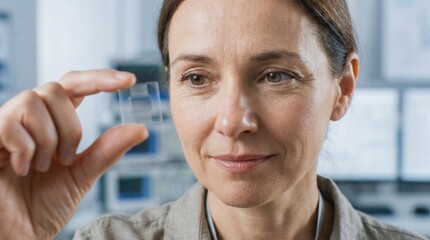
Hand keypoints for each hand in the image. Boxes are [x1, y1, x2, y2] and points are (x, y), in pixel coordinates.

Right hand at [0, 70, 147, 238]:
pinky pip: (9, 123)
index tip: (129, 80)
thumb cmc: (43, 205)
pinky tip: (22, 168)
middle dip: (70, 127)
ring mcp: (5, 125)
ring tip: (43, 167)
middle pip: (56, 90)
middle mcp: (28, 118)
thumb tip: (140, 129)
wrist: (16, 235)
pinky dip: (25, 148)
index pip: (75, 86)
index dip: (99, 78)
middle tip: (67, 159)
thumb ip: (107, 150)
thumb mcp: (82, 175)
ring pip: (33, 101)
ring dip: (47, 139)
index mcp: (53, 122)